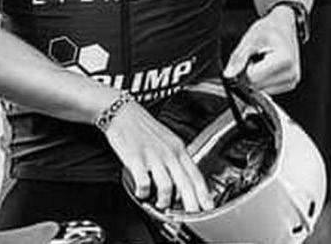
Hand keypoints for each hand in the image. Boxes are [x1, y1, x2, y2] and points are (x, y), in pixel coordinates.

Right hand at [102, 97, 213, 212]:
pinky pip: (143, 183)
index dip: (204, 194)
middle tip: (191, 216)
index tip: (208, 206)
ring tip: (161, 204)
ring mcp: (153, 157)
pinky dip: (143, 193)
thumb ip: (176, 159)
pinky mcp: (136, 160)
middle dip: (191, 206)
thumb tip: (183, 179)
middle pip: (185, 185)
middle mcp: (168, 154)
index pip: (196, 175)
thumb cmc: (144, 128)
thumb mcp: (168, 140)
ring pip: (166, 187)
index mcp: (178, 149)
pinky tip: (142, 193)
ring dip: (164, 201)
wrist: (123, 113)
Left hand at [223, 6, 300, 93]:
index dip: (245, 67)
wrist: (284, 26)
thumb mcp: (250, 38)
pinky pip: (268, 90)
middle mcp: (292, 73)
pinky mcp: (290, 85)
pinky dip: (264, 80)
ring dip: (257, 77)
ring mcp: (292, 81)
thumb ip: (239, 58)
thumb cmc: (269, 29)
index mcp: (284, 60)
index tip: (251, 55)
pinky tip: (268, 67)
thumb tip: (229, 74)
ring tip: (263, 60)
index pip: (253, 77)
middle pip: (257, 86)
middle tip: (257, 57)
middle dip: (251, 73)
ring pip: (261, 90)